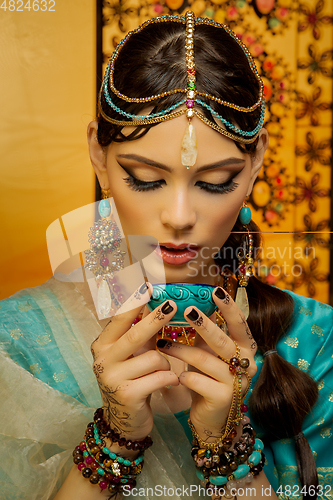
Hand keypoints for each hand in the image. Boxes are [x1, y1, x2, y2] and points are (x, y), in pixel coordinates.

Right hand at [91, 283, 178, 440]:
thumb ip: (137, 330)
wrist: (123, 421)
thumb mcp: (130, 354)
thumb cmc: (131, 379)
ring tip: (163, 372)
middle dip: (155, 319)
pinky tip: (170, 383)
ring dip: (166, 363)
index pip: (119, 318)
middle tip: (171, 306)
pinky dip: (170, 378)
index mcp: (103, 345)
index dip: (134, 301)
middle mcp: (103, 359)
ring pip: (153, 357)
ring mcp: (113, 378)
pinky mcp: (127, 394)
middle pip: (134, 334)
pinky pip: (160, 377)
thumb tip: (152, 299)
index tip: (147, 286)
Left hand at [157, 286, 256, 442]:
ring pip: (205, 360)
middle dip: (204, 325)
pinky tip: (177, 376)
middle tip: (188, 310)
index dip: (229, 307)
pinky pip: (199, 381)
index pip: (239, 323)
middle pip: (223, 340)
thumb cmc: (207, 377)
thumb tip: (186, 301)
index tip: (216, 290)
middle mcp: (245, 363)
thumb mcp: (207, 352)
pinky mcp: (223, 398)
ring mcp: (236, 382)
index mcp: (244, 347)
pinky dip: (185, 376)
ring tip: (163, 343)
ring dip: (181, 351)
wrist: (211, 418)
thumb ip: (202, 332)